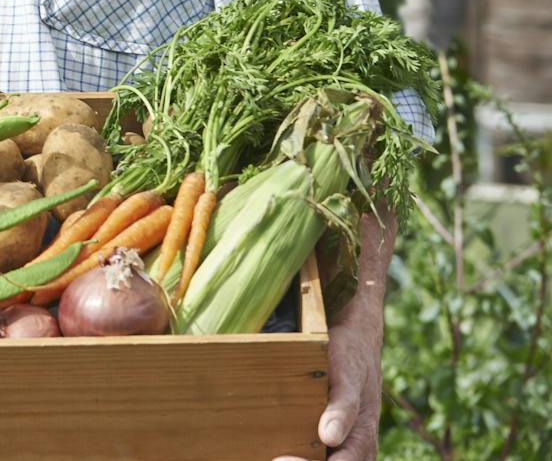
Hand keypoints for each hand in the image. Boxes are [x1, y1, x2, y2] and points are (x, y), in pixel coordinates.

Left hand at [275, 211, 391, 460]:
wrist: (361, 343)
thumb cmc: (349, 310)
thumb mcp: (358, 282)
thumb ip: (366, 252)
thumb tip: (375, 203)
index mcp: (355, 364)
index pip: (353, 391)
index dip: (342, 412)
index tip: (327, 432)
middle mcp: (359, 404)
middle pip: (356, 447)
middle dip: (334, 460)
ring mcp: (350, 430)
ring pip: (349, 459)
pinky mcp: (333, 443)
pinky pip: (332, 460)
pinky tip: (263, 459)